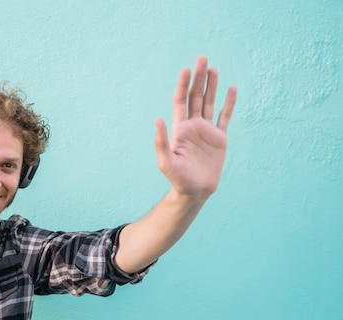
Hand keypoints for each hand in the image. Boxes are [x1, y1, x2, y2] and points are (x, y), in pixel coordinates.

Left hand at [155, 56, 236, 199]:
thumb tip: (157, 119)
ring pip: (210, 103)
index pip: (181, 101)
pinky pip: (225, 117)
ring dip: (211, 86)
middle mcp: (193, 126)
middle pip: (196, 97)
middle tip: (202, 59)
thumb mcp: (165, 162)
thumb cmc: (177, 179)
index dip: (183, 85)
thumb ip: (161, 141)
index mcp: (180, 129)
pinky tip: (231, 89)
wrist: (195, 191)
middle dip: (198, 79)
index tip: (186, 69)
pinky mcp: (220, 138)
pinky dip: (229, 103)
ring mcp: (207, 131)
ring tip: (213, 69)